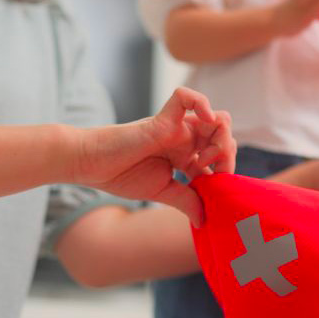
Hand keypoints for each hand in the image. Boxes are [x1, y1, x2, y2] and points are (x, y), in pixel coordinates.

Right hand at [72, 88, 234, 225]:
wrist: (92, 165)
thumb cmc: (121, 176)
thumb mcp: (162, 192)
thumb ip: (186, 201)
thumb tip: (204, 220)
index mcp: (185, 156)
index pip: (218, 158)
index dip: (225, 172)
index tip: (217, 190)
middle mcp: (184, 139)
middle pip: (222, 136)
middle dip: (227, 155)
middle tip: (213, 173)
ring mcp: (175, 127)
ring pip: (214, 117)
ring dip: (220, 137)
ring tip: (204, 157)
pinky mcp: (162, 118)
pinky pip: (186, 97)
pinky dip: (201, 102)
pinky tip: (206, 118)